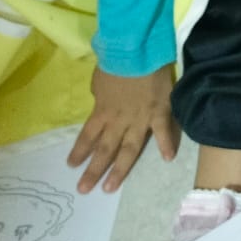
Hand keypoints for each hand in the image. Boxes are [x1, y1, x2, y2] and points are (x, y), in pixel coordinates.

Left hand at [69, 66, 177, 193]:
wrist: (137, 51)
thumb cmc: (115, 61)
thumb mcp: (99, 80)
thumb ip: (101, 96)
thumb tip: (103, 103)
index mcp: (102, 111)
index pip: (87, 136)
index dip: (79, 152)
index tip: (72, 166)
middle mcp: (119, 121)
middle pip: (104, 150)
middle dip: (93, 171)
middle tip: (84, 190)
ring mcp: (140, 119)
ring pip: (129, 149)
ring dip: (120, 170)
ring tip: (110, 188)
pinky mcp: (160, 112)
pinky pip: (163, 131)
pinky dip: (166, 145)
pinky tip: (168, 159)